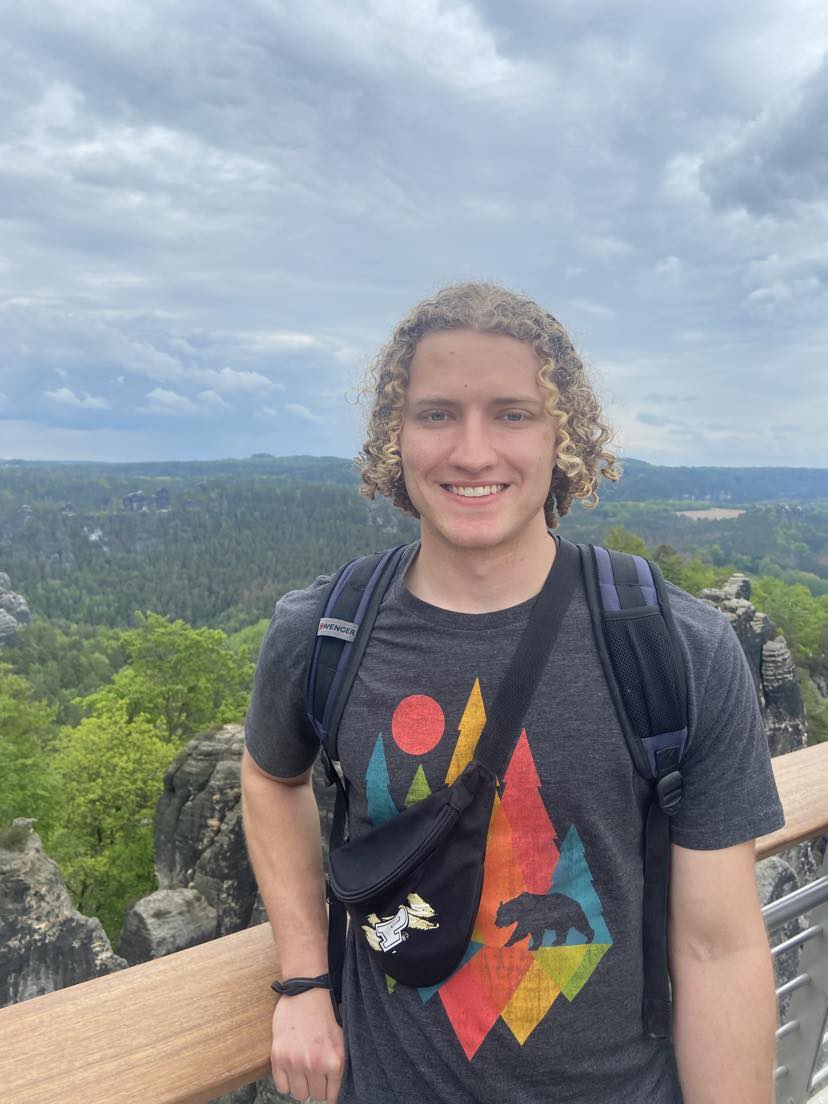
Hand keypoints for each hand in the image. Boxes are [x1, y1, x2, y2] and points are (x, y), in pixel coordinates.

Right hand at [271, 987, 344, 1102]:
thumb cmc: (325, 1014)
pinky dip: (286, 1082)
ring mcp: (295, 1062)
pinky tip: (291, 1069)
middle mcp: (316, 1065)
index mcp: (335, 1061)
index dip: (328, 1092)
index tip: (325, 1087)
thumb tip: (334, 1089)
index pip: (332, 1097)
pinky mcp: (278, 1057)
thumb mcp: (341, 1040)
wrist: (306, 991)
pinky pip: (282, 1087)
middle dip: (315, 1086)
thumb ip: (338, 1065)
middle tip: (314, 1072)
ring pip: (298, 1094)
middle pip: (315, 1095)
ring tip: (302, 1070)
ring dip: (300, 1085)